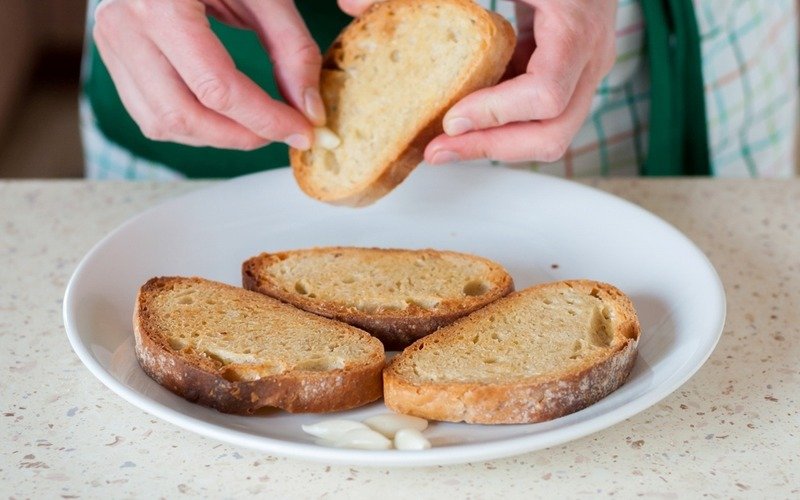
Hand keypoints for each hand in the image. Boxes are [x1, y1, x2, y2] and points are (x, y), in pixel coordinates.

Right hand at [93, 0, 324, 149]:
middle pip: (185, 115)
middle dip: (240, 136)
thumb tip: (308, 110)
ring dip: (215, 137)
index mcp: (162, 5)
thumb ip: (292, 48)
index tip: (302, 132)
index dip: (266, 119)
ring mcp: (112, 43)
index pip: (217, 88)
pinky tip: (223, 116)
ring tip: (255, 126)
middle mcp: (126, 27)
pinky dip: (191, 126)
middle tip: (282, 133)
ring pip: (162, 123)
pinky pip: (149, 114)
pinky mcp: (113, 56)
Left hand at [339, 0, 617, 163]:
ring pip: (547, 134)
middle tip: (436, 151)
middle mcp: (588, 58)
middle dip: (491, 147)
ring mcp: (583, 70)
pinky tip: (456, 117)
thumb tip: (350, 2)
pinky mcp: (568, 74)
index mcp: (575, 27)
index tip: (450, 118)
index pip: (546, 93)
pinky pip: (538, 116)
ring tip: (438, 144)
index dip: (496, 114)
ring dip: (492, 143)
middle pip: (552, 132)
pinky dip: (499, 123)